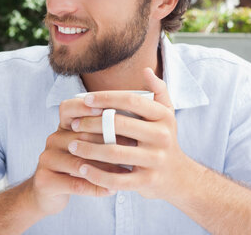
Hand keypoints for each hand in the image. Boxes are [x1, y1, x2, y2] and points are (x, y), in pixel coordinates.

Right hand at [29, 99, 129, 215]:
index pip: (69, 108)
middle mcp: (53, 139)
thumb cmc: (79, 164)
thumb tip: (136, 124)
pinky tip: (111, 190)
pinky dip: (95, 187)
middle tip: (133, 146)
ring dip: (104, 168)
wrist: (49, 192)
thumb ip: (105, 134)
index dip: (85, 107)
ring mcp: (47, 159)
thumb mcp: (89, 146)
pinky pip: (74, 184)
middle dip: (108, 142)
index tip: (108, 110)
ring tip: (125, 172)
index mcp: (64, 126)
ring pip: (79, 162)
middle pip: (80, 137)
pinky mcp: (45, 180)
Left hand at [66, 68, 193, 200]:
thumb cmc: (164, 139)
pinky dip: (96, 175)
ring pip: (114, 152)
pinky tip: (82, 169)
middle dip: (92, 123)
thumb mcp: (167, 114)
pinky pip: (116, 179)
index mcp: (164, 116)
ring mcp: (155, 160)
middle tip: (74, 124)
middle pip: (119, 125)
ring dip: (88, 149)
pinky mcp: (147, 181)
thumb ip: (159, 91)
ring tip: (72, 146)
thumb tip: (146, 70)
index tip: (86, 99)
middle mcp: (162, 136)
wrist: (178, 176)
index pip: (132, 100)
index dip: (106, 98)